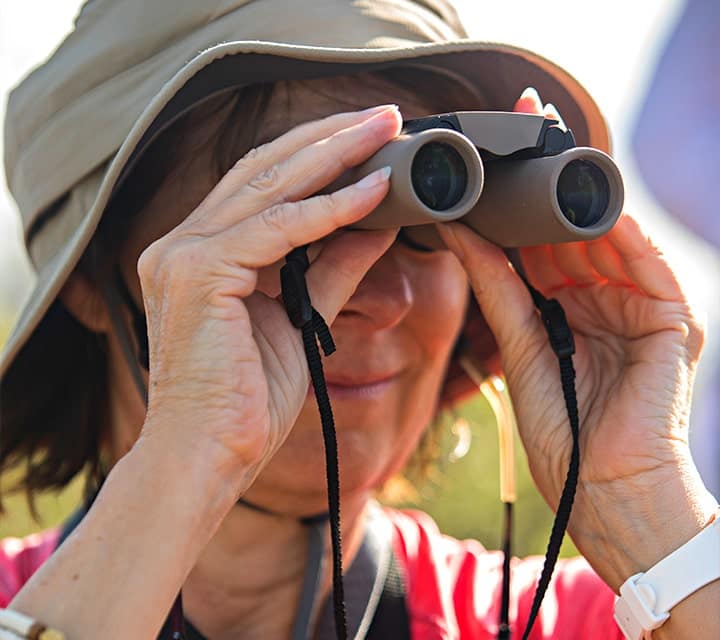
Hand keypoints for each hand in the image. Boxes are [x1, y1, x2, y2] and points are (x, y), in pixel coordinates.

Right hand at [135, 105, 401, 500]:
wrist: (209, 457)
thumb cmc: (246, 399)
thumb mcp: (301, 317)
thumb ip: (332, 266)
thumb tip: (374, 223)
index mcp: (200, 253)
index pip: (263, 185)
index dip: (317, 155)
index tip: (369, 140)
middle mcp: (182, 243)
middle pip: (265, 169)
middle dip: (330, 138)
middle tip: (385, 115)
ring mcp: (183, 254)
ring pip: (270, 186)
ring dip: (335, 156)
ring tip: (385, 132)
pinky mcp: (198, 274)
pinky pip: (276, 229)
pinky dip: (328, 209)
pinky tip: (372, 190)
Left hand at [438, 89, 713, 584]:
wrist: (609, 492)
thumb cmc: (564, 436)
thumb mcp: (519, 349)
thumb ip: (498, 288)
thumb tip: (460, 233)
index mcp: (562, 306)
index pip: (537, 238)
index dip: (515, 196)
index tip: (489, 153)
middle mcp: (599, 297)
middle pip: (571, 225)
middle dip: (548, 177)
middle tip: (521, 122)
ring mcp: (637, 304)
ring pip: (607, 236)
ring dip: (580, 191)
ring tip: (549, 143)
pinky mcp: (671, 319)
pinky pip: (646, 265)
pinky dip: (620, 233)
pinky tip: (593, 197)